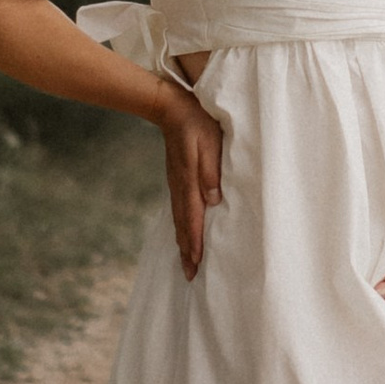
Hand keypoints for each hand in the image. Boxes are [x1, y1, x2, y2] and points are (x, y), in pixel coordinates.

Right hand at [158, 90, 224, 279]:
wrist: (171, 107)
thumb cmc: (197, 123)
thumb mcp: (209, 142)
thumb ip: (210, 171)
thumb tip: (213, 200)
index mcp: (189, 179)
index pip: (194, 217)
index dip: (196, 242)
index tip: (197, 264)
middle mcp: (180, 186)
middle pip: (183, 225)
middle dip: (187, 251)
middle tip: (190, 276)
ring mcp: (175, 184)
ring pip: (179, 219)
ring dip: (183, 242)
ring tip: (186, 262)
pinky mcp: (176, 179)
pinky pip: (178, 209)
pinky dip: (180, 227)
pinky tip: (183, 234)